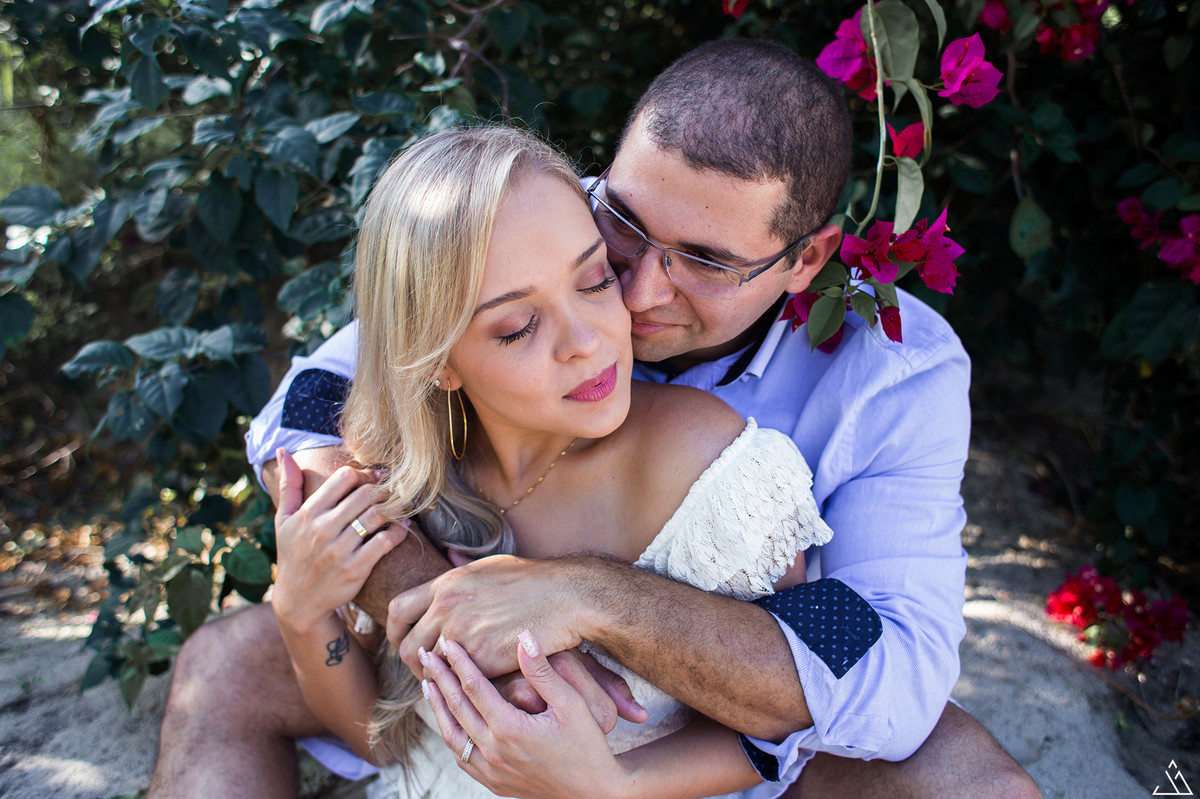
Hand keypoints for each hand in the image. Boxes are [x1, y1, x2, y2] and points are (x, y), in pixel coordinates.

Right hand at [272, 448, 408, 633]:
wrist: (298, 602)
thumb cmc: (293, 556)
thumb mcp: (284, 521)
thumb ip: (288, 486)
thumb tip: (284, 453)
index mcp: (308, 513)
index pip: (344, 477)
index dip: (364, 474)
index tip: (374, 479)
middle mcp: (322, 529)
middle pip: (365, 494)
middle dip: (384, 489)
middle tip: (395, 490)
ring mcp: (339, 550)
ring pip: (377, 515)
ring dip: (395, 507)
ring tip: (402, 506)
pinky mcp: (355, 569)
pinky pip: (385, 542)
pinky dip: (399, 532)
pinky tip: (401, 528)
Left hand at [388, 554, 586, 678]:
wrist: (566, 597)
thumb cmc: (535, 581)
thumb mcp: (489, 566)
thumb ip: (461, 572)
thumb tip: (448, 562)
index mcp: (447, 585)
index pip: (397, 609)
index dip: (395, 630)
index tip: (404, 640)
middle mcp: (447, 607)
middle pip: (406, 644)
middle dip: (411, 660)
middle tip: (426, 667)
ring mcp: (463, 633)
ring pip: (428, 667)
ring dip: (434, 677)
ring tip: (448, 679)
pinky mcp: (483, 658)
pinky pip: (457, 678)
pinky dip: (460, 683)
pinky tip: (471, 684)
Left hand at [421, 631, 631, 798]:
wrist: (596, 793)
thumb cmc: (588, 745)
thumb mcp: (572, 704)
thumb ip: (543, 671)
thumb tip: (524, 637)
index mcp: (510, 729)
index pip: (474, 687)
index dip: (459, 662)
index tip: (447, 642)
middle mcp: (494, 752)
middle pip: (456, 708)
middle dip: (439, 678)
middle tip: (424, 654)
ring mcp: (491, 770)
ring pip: (452, 735)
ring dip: (438, 707)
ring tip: (428, 684)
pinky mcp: (494, 782)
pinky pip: (462, 756)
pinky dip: (450, 734)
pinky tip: (449, 720)